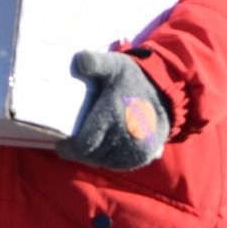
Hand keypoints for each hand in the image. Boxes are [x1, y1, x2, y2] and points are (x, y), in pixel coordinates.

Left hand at [55, 49, 169, 171]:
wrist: (165, 90)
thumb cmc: (131, 77)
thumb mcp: (112, 64)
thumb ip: (93, 62)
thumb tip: (77, 62)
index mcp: (112, 115)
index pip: (84, 145)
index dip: (69, 148)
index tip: (61, 143)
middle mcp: (126, 136)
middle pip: (92, 156)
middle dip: (80, 151)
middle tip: (73, 141)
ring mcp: (137, 148)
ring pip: (105, 162)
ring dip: (94, 156)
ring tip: (88, 144)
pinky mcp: (146, 155)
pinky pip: (120, 165)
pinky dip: (110, 159)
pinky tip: (105, 147)